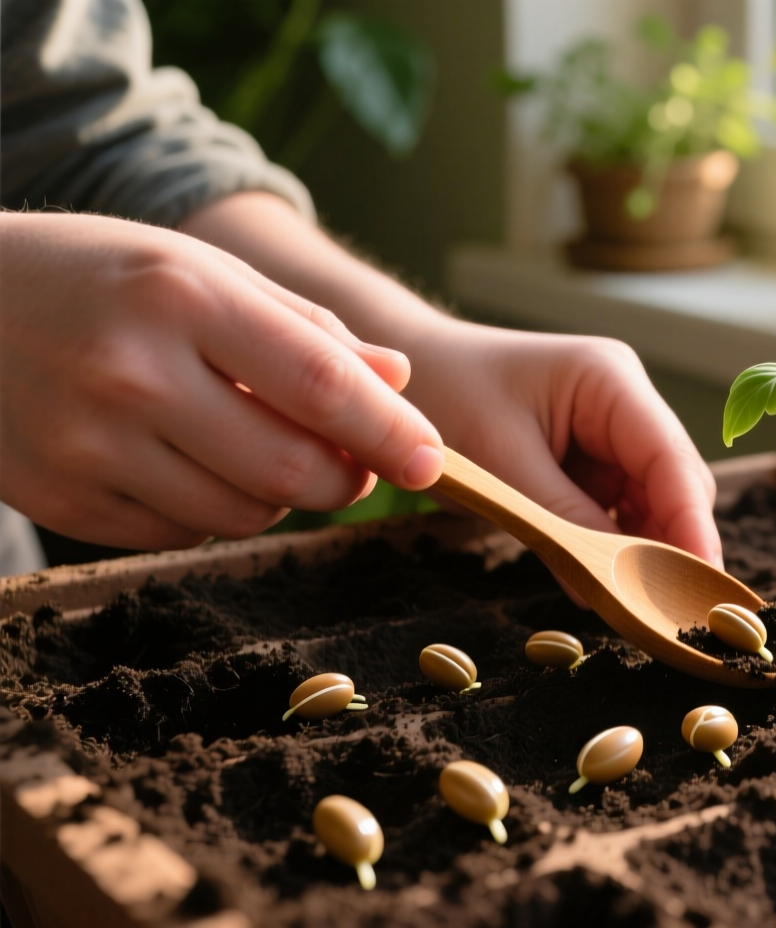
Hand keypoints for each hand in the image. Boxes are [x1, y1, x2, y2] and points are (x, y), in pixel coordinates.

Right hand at [0, 212, 445, 548]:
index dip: (390, 433)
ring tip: (254, 446)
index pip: (321, 386)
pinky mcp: (61, 501)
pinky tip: (185, 462)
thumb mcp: (201, 271)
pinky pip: (181, 535)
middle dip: (344, 478)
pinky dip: (209, 511)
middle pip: (291, 471)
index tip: (433, 460)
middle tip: (352, 462)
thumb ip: (306, 327)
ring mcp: (88, 445)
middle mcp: (131, 374)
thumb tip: (398, 380)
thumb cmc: (97, 278)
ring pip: (242, 515)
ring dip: (278, 496)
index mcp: (181, 298)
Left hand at [176, 192, 722, 568]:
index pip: (670, 459)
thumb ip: (562, 520)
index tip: (701, 584)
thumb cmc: (444, 398)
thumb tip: (612, 586)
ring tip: (638, 603)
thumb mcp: (501, 463)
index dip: (690, 525)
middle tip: (667, 611)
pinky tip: (609, 578)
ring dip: (647, 549)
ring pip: (657, 501)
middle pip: (676, 482)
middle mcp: (626, 400)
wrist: (397, 384)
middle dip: (675, 543)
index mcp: (609, 379)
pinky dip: (619, 544)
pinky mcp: (597, 458)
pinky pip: (624, 507)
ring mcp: (615, 429)